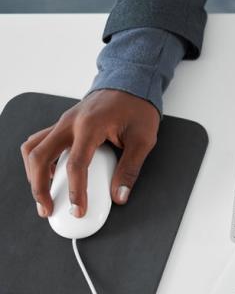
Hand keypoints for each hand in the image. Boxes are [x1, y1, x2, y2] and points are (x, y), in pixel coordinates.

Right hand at [21, 89, 159, 217]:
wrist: (131, 83)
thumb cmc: (138, 109)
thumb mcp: (143, 140)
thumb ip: (130, 169)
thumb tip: (119, 196)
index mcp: (90, 126)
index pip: (75, 164)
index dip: (76, 191)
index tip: (78, 210)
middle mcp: (69, 122)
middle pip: (39, 156)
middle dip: (39, 186)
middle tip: (47, 209)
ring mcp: (62, 122)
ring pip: (32, 148)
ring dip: (33, 173)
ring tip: (44, 195)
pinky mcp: (62, 124)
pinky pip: (39, 142)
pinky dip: (39, 161)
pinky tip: (51, 175)